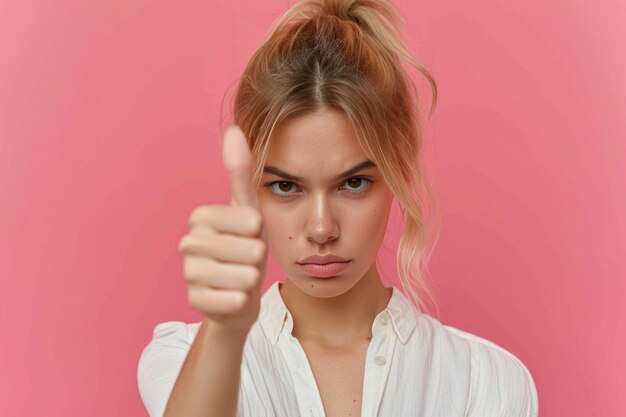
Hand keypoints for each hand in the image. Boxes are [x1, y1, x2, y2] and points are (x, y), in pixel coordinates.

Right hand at [177, 125, 267, 332]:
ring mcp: (189, 274)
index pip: (253, 223)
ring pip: (246, 276)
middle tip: (244, 261)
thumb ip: (240, 172)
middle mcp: (188, 243)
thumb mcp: (248, 211)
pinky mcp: (194, 302)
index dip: (260, 235)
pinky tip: (232, 297)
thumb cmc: (244, 248)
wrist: (236, 296)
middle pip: (252, 250)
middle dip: (257, 259)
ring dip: (251, 280)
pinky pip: (235, 300)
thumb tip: (233, 128)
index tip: (247, 238)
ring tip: (240, 277)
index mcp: (201, 217)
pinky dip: (242, 301)